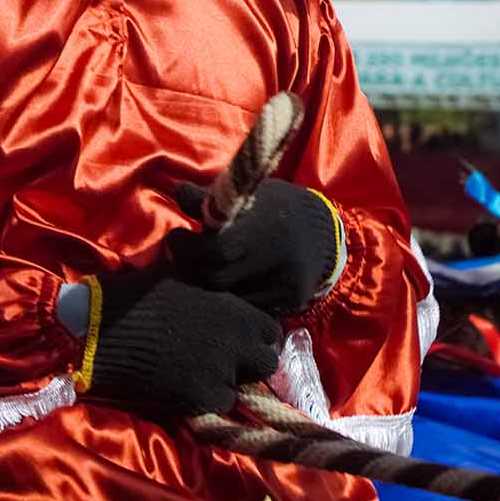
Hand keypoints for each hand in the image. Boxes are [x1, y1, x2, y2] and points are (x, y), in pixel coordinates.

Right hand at [88, 268, 279, 420]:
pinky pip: (218, 407)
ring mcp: (221, 373)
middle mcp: (237, 343)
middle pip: (267, 363)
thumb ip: (215, 297)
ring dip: (225, 384)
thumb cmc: (143, 295)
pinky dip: (205, 401)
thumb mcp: (187, 281)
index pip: (272, 331)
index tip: (241, 339)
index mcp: (236, 311)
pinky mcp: (202, 399)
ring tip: (198, 374)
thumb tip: (223, 293)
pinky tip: (184, 387)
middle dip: (250, 364)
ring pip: (241, 389)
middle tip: (226, 362)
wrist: (109, 326)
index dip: (257, 337)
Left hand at [168, 180, 340, 316]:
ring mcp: (284, 283)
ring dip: (214, 288)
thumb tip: (177, 191)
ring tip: (210, 271)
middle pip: (217, 279)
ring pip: (231, 298)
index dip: (192, 248)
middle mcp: (274, 256)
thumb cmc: (273, 206)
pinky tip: (234, 285)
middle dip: (198, 270)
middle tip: (191, 260)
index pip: (214, 249)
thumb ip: (208, 199)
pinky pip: (252, 309)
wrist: (322, 229)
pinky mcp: (292, 301)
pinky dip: (237, 300)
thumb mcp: (245, 196)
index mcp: (260, 225)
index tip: (181, 238)